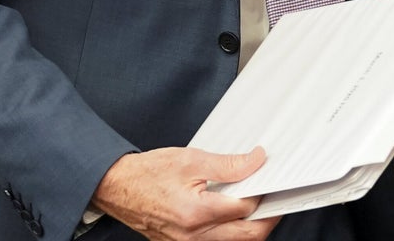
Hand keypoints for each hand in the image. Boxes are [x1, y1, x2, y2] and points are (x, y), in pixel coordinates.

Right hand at [91, 146, 282, 239]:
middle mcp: (193, 236)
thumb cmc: (147, 174)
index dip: (264, 191)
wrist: (117, 187)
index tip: (273, 178)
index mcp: (196, 213)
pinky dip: (232, 232)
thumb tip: (256, 161)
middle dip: (268, 218)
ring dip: (252, 227)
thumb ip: (228, 164)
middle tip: (276, 198)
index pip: (246, 208)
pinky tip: (235, 216)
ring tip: (258, 205)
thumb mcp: (191, 160)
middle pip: (249, 236)